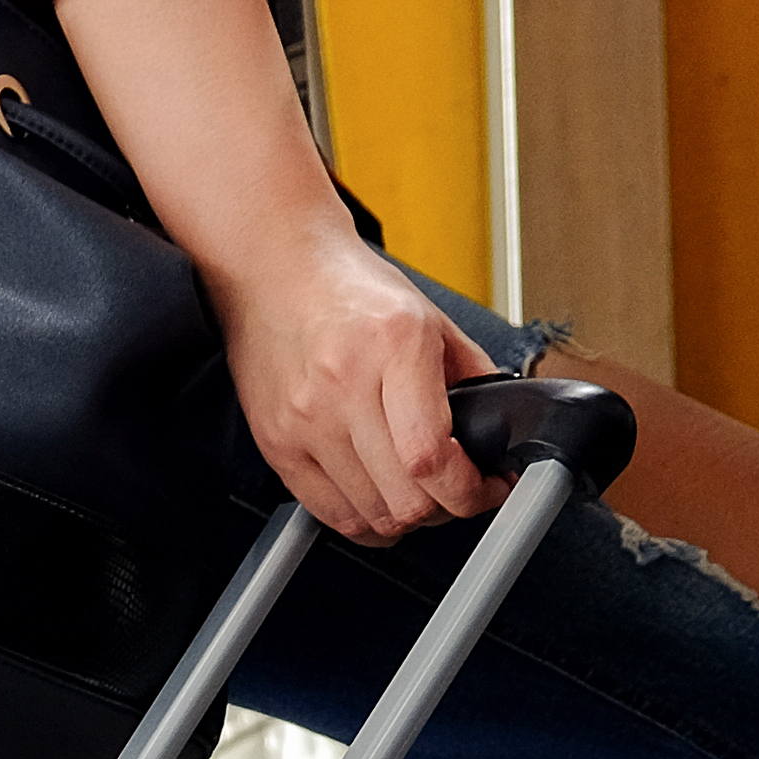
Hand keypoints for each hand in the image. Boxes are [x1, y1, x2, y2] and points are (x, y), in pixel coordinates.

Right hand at [45, 0, 500, 547]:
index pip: (435, 467)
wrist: (252, 244)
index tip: (482, 479)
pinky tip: (354, 471)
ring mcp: (293, 415)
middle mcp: (337, 387)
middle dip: (433, 502)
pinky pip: (316, 505)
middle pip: (402, 504)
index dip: (467, 488)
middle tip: (446, 476)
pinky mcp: (265, 432)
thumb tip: (506, 425)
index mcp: (384, 351)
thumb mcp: (423, 312)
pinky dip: (345, 503)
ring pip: (358, 515)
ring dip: (388, 508)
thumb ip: (463, 372)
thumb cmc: (337, 272)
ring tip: (399, 471)